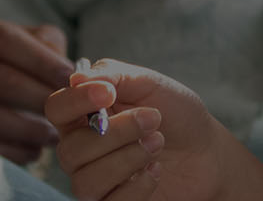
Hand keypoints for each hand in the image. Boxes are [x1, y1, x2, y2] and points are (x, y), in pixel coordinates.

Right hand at [0, 14, 73, 163]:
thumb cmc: (10, 62)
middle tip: (66, 114)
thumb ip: (48, 45)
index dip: (40, 60)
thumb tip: (69, 70)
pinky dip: (5, 151)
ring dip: (24, 130)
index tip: (70, 80)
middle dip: (36, 98)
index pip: (5, 40)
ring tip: (52, 137)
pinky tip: (31, 152)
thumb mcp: (27, 42)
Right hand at [47, 59, 228, 200]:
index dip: (76, 101)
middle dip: (116, 132)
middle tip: (153, 118)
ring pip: (86, 181)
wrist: (206, 149)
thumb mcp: (148, 83)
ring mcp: (95, 180)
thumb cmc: (175, 113)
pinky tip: (155, 169)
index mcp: (84, 114)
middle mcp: (82, 149)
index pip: (56, 108)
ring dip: (128, 159)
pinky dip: (138, 185)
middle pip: (70, 149)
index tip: (108, 92)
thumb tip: (75, 79)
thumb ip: (112, 75)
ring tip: (157, 143)